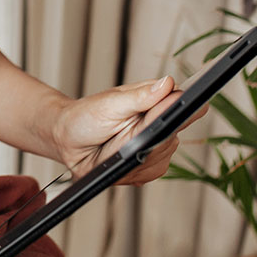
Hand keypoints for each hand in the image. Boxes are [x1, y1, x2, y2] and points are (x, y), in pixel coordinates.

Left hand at [45, 77, 204, 184]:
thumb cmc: (88, 116)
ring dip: (139, 154)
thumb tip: (168, 84)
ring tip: (117, 145)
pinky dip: (135, 169)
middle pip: (172, 136)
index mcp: (156, 104)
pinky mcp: (147, 169)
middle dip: (150, 136)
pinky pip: (151, 173)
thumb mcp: (112, 102)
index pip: (184, 105)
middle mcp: (160, 126)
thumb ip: (141, 96)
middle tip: (128, 131)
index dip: (189, 108)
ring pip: (162, 157)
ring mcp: (155, 149)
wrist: (67, 139)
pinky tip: (120, 161)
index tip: (188, 107)